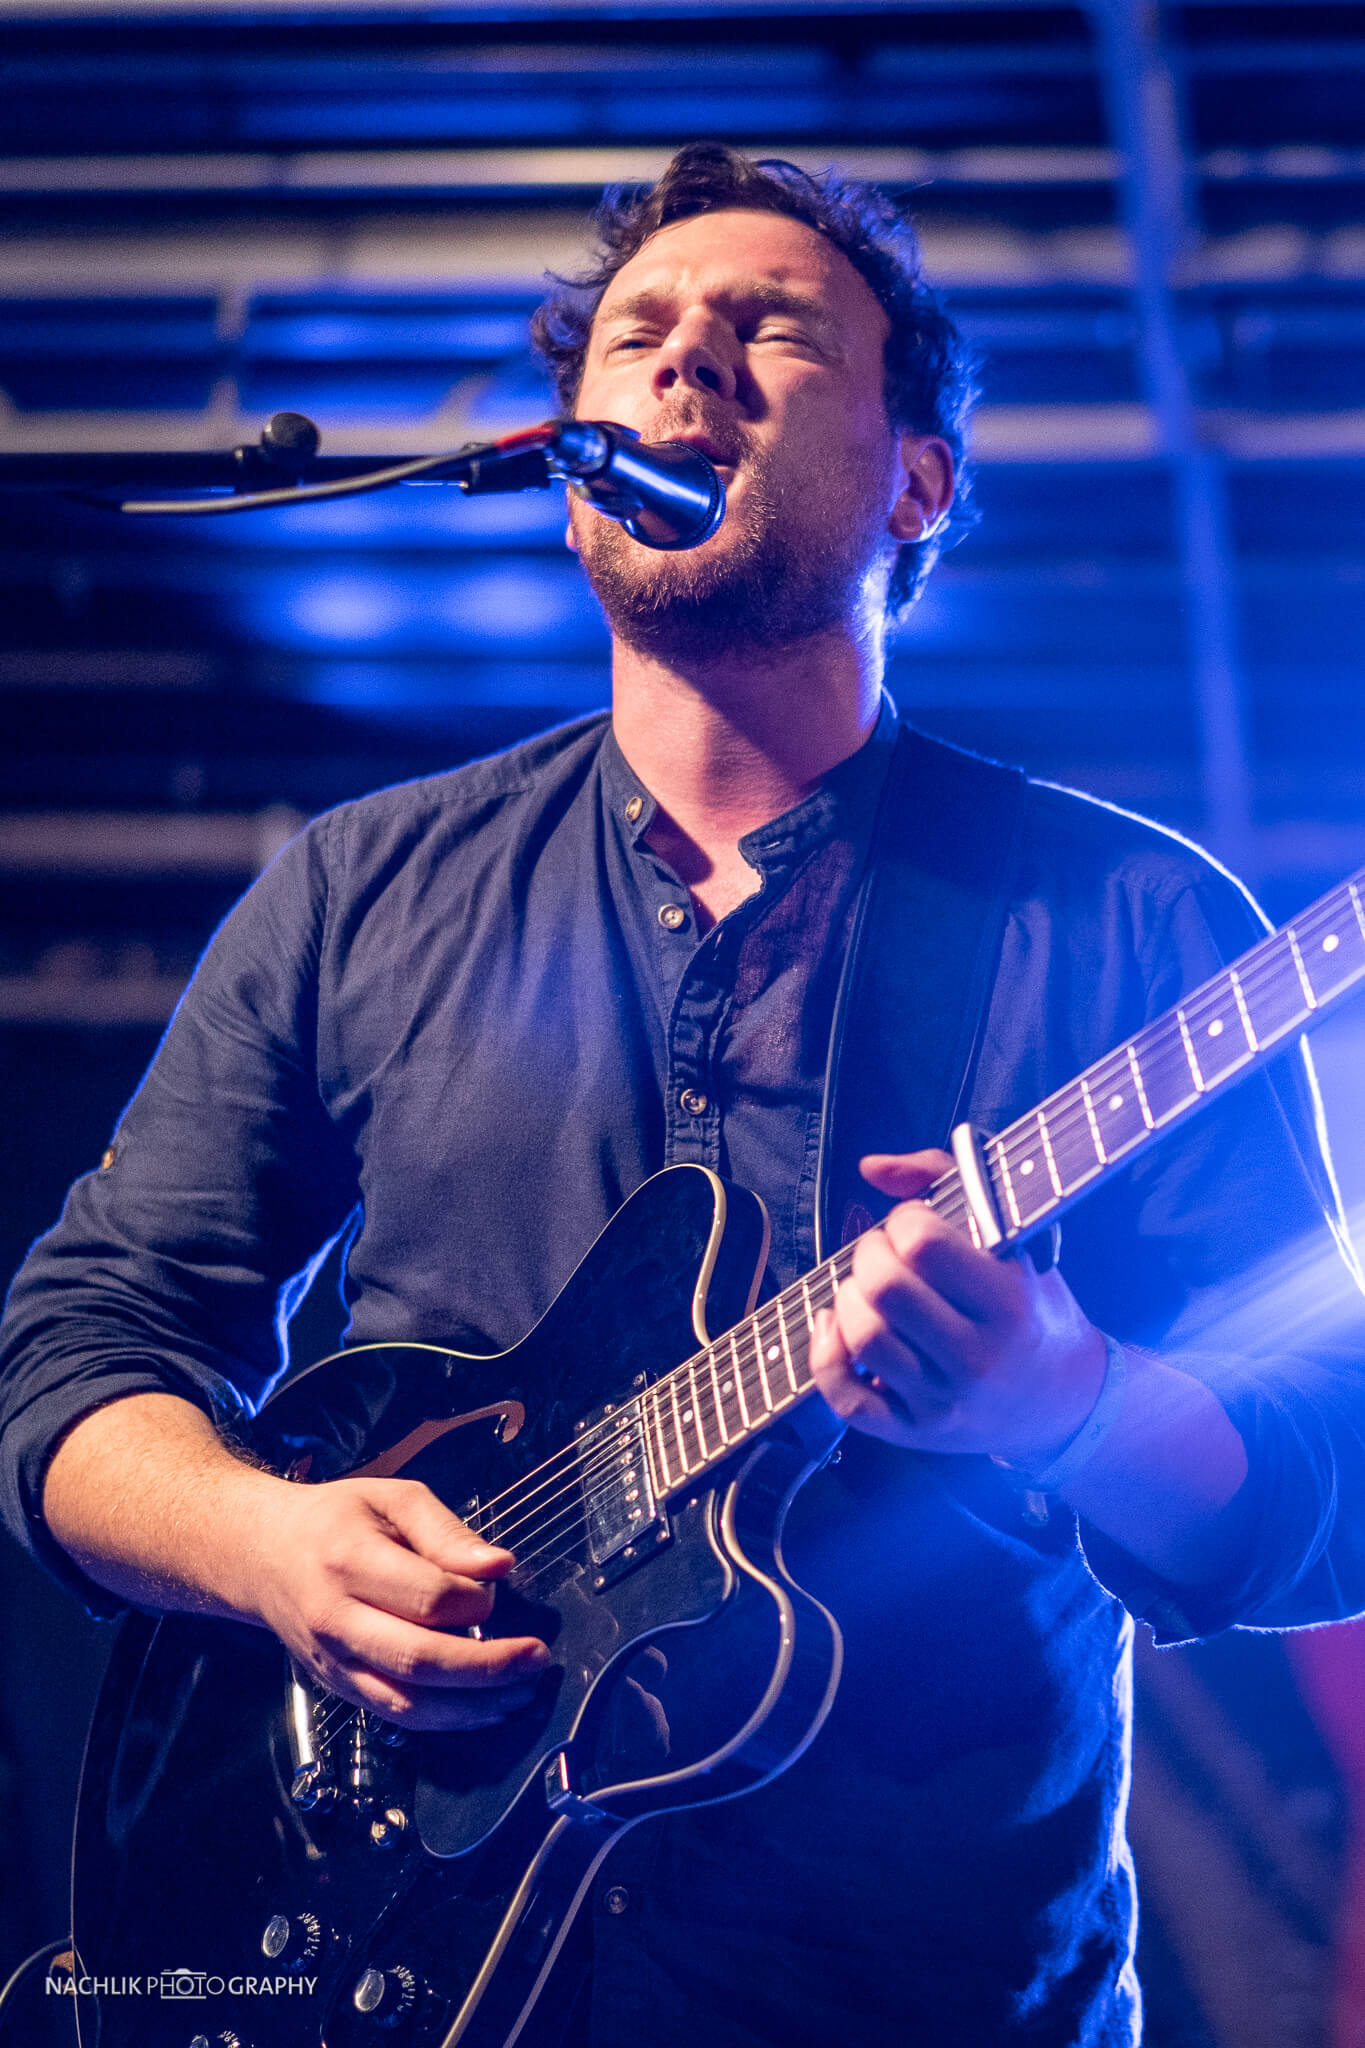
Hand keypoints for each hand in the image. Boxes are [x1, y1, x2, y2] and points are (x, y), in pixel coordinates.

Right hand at [247, 1475, 550, 1730]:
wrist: (261, 1556)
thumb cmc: (334, 1521)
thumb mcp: (391, 1498)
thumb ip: (446, 1531)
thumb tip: (498, 1566)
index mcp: (349, 1561)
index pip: (427, 1596)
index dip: (475, 1599)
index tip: (496, 1585)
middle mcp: (336, 1620)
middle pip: (420, 1660)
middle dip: (489, 1667)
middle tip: (537, 1657)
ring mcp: (334, 1662)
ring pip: (407, 1704)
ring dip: (473, 1707)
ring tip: (520, 1693)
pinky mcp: (338, 1688)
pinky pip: (395, 1716)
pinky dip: (445, 1719)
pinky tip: (483, 1708)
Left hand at [809, 1149, 1107, 1467]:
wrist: (1063, 1400)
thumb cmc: (1030, 1306)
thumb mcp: (1016, 1238)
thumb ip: (944, 1178)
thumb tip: (870, 1167)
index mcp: (1009, 1302)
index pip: (924, 1244)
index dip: (903, 1220)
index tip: (915, 1225)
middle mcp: (978, 1357)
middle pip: (885, 1289)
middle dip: (869, 1253)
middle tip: (884, 1253)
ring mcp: (945, 1400)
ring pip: (863, 1338)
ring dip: (848, 1298)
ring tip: (868, 1289)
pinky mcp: (916, 1433)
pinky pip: (847, 1400)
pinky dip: (826, 1357)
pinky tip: (836, 1327)